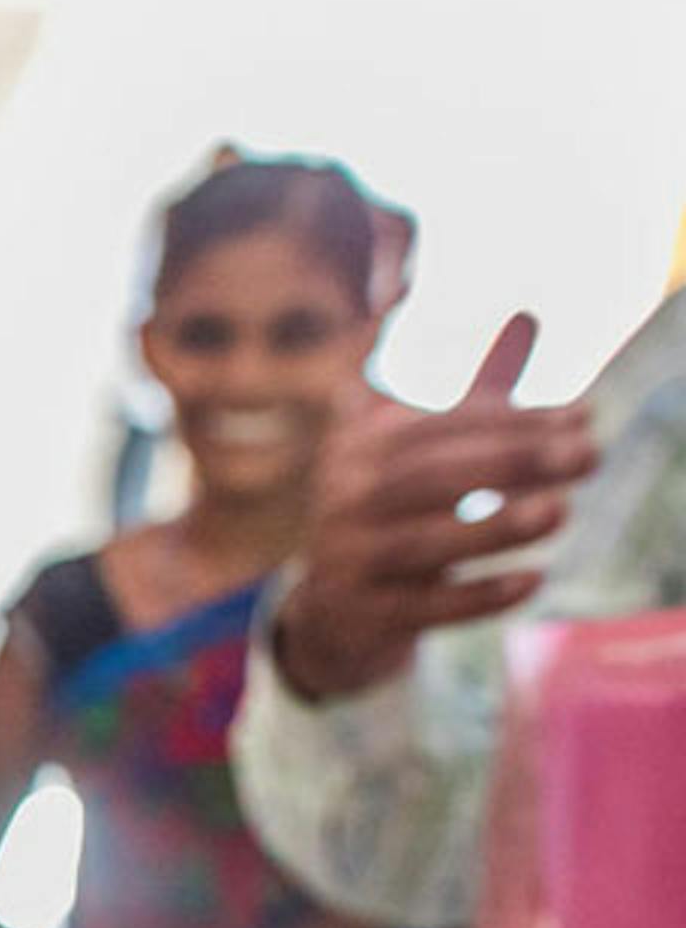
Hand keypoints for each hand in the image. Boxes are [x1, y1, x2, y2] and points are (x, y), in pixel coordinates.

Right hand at [274, 315, 597, 700]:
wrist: (335, 608)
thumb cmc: (396, 513)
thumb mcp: (425, 451)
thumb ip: (476, 394)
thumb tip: (526, 316)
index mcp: (357, 446)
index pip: (438, 426)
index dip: (510, 418)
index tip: (583, 414)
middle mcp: (342, 497)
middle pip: (429, 476)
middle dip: (513, 462)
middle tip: (590, 454)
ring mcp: (347, 557)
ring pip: (423, 542)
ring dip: (494, 528)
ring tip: (561, 513)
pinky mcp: (362, 611)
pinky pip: (423, 606)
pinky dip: (477, 596)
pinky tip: (532, 582)